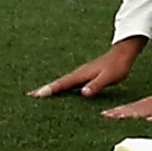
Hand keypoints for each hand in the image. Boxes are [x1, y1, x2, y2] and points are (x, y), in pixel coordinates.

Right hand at [30, 37, 145, 100]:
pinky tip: (59, 91)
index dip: (50, 90)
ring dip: (50, 89)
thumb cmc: (116, 67)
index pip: (62, 84)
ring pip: (62, 83)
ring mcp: (80, 75)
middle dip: (44, 89)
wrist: (121, 55)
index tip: (37, 95)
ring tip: (39, 94)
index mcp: (81, 75)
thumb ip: (96, 85)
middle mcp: (77, 74)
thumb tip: (83, 93)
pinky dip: (60, 88)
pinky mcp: (83, 76)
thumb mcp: (108, 78)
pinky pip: (68, 83)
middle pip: (57, 83)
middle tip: (30, 95)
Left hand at [102, 68, 151, 122]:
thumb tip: (145, 119)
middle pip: (135, 109)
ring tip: (120, 115)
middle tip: (106, 115)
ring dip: (133, 113)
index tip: (105, 114)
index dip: (119, 111)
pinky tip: (150, 119)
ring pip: (146, 111)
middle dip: (120, 112)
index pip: (132, 108)